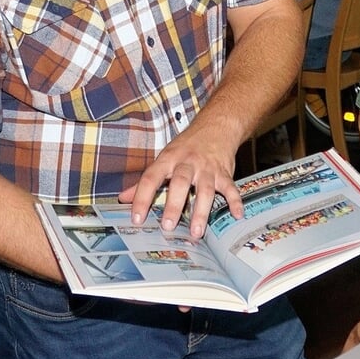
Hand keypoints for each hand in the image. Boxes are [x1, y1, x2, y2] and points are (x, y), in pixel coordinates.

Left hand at [117, 126, 241, 238]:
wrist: (216, 126)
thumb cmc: (186, 146)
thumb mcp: (164, 158)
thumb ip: (144, 182)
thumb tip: (122, 198)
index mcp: (168, 159)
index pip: (150, 178)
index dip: (141, 198)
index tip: (136, 218)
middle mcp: (187, 163)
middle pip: (180, 183)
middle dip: (174, 205)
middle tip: (168, 226)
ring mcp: (207, 168)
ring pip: (205, 189)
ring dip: (201, 211)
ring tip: (196, 232)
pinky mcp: (224, 172)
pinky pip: (230, 187)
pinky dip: (234, 201)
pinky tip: (236, 215)